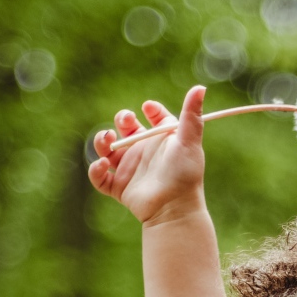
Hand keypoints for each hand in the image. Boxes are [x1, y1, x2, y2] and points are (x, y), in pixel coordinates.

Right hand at [88, 85, 207, 225]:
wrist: (175, 208)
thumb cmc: (185, 175)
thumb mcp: (188, 142)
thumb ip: (191, 115)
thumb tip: (200, 87)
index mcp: (161, 140)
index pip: (154, 118)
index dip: (151, 110)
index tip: (147, 108)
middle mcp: (144, 152)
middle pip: (126, 129)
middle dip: (122, 120)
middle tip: (126, 122)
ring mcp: (130, 170)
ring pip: (107, 150)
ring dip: (102, 141)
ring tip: (108, 140)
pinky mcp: (119, 187)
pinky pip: (99, 177)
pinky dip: (96, 170)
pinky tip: (104, 165)